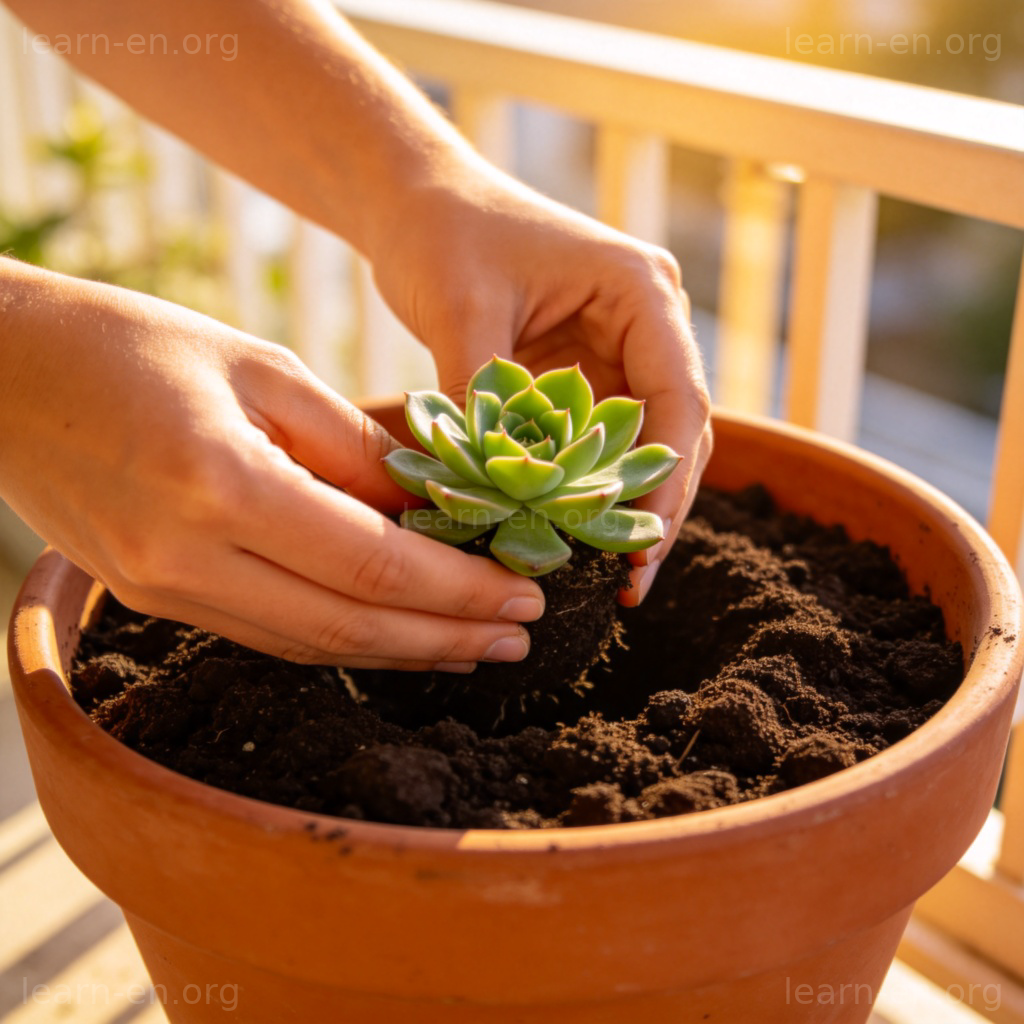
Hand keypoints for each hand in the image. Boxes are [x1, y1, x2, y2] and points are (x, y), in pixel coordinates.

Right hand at [0, 260, 543, 668]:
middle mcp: (188, 558)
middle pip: (350, 625)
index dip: (459, 590)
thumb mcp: (261, 368)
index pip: (374, 565)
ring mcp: (163, 590)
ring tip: (474, 647)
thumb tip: (430, 505)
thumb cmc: (133, 344)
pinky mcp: (154, 597)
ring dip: (402, 650)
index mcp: (222, 485)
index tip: (524, 596)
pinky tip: (393, 634)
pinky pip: (269, 634)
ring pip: (312, 645)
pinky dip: (342, 638)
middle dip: (447, 636)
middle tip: (521, 638)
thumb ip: (351, 444)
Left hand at [372, 166, 712, 603]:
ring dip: (622, 505)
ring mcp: (617, 351)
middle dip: (654, 507)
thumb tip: (493, 497)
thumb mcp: (462, 311)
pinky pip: (595, 442)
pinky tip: (567, 532)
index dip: (667, 480)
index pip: (679, 398)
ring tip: (606, 576)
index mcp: (640, 292)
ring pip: (640, 445)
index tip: (642, 546)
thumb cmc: (443, 232)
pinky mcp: (583, 374)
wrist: (417, 200)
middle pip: (674, 432)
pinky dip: (582, 487)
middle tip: (629, 584)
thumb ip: (486, 400)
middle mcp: (645, 323)